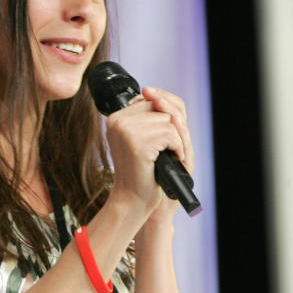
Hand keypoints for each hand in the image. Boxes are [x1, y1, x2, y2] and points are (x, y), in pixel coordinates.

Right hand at [105, 86, 188, 218]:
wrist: (132, 198)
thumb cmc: (140, 170)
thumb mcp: (142, 137)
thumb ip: (148, 115)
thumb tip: (155, 93)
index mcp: (116, 117)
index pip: (152, 101)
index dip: (163, 120)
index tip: (158, 140)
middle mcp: (118, 121)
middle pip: (161, 109)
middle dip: (170, 130)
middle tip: (165, 150)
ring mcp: (126, 132)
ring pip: (168, 122)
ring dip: (175, 141)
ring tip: (165, 156)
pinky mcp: (138, 144)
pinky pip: (171, 135)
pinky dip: (176, 149)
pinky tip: (168, 160)